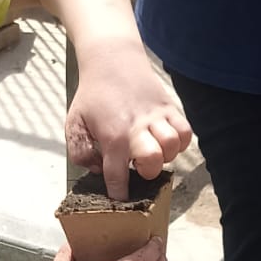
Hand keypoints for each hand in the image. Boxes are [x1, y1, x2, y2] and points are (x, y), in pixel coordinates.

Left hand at [67, 47, 191, 195]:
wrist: (112, 60)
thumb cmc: (93, 96)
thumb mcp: (74, 124)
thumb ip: (80, 152)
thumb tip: (99, 169)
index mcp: (112, 134)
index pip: (117, 173)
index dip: (119, 191)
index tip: (120, 199)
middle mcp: (138, 127)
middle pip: (153, 160)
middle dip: (148, 171)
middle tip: (138, 166)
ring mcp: (157, 116)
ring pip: (174, 145)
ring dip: (166, 156)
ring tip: (153, 151)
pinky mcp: (169, 108)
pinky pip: (186, 132)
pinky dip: (181, 142)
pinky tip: (166, 142)